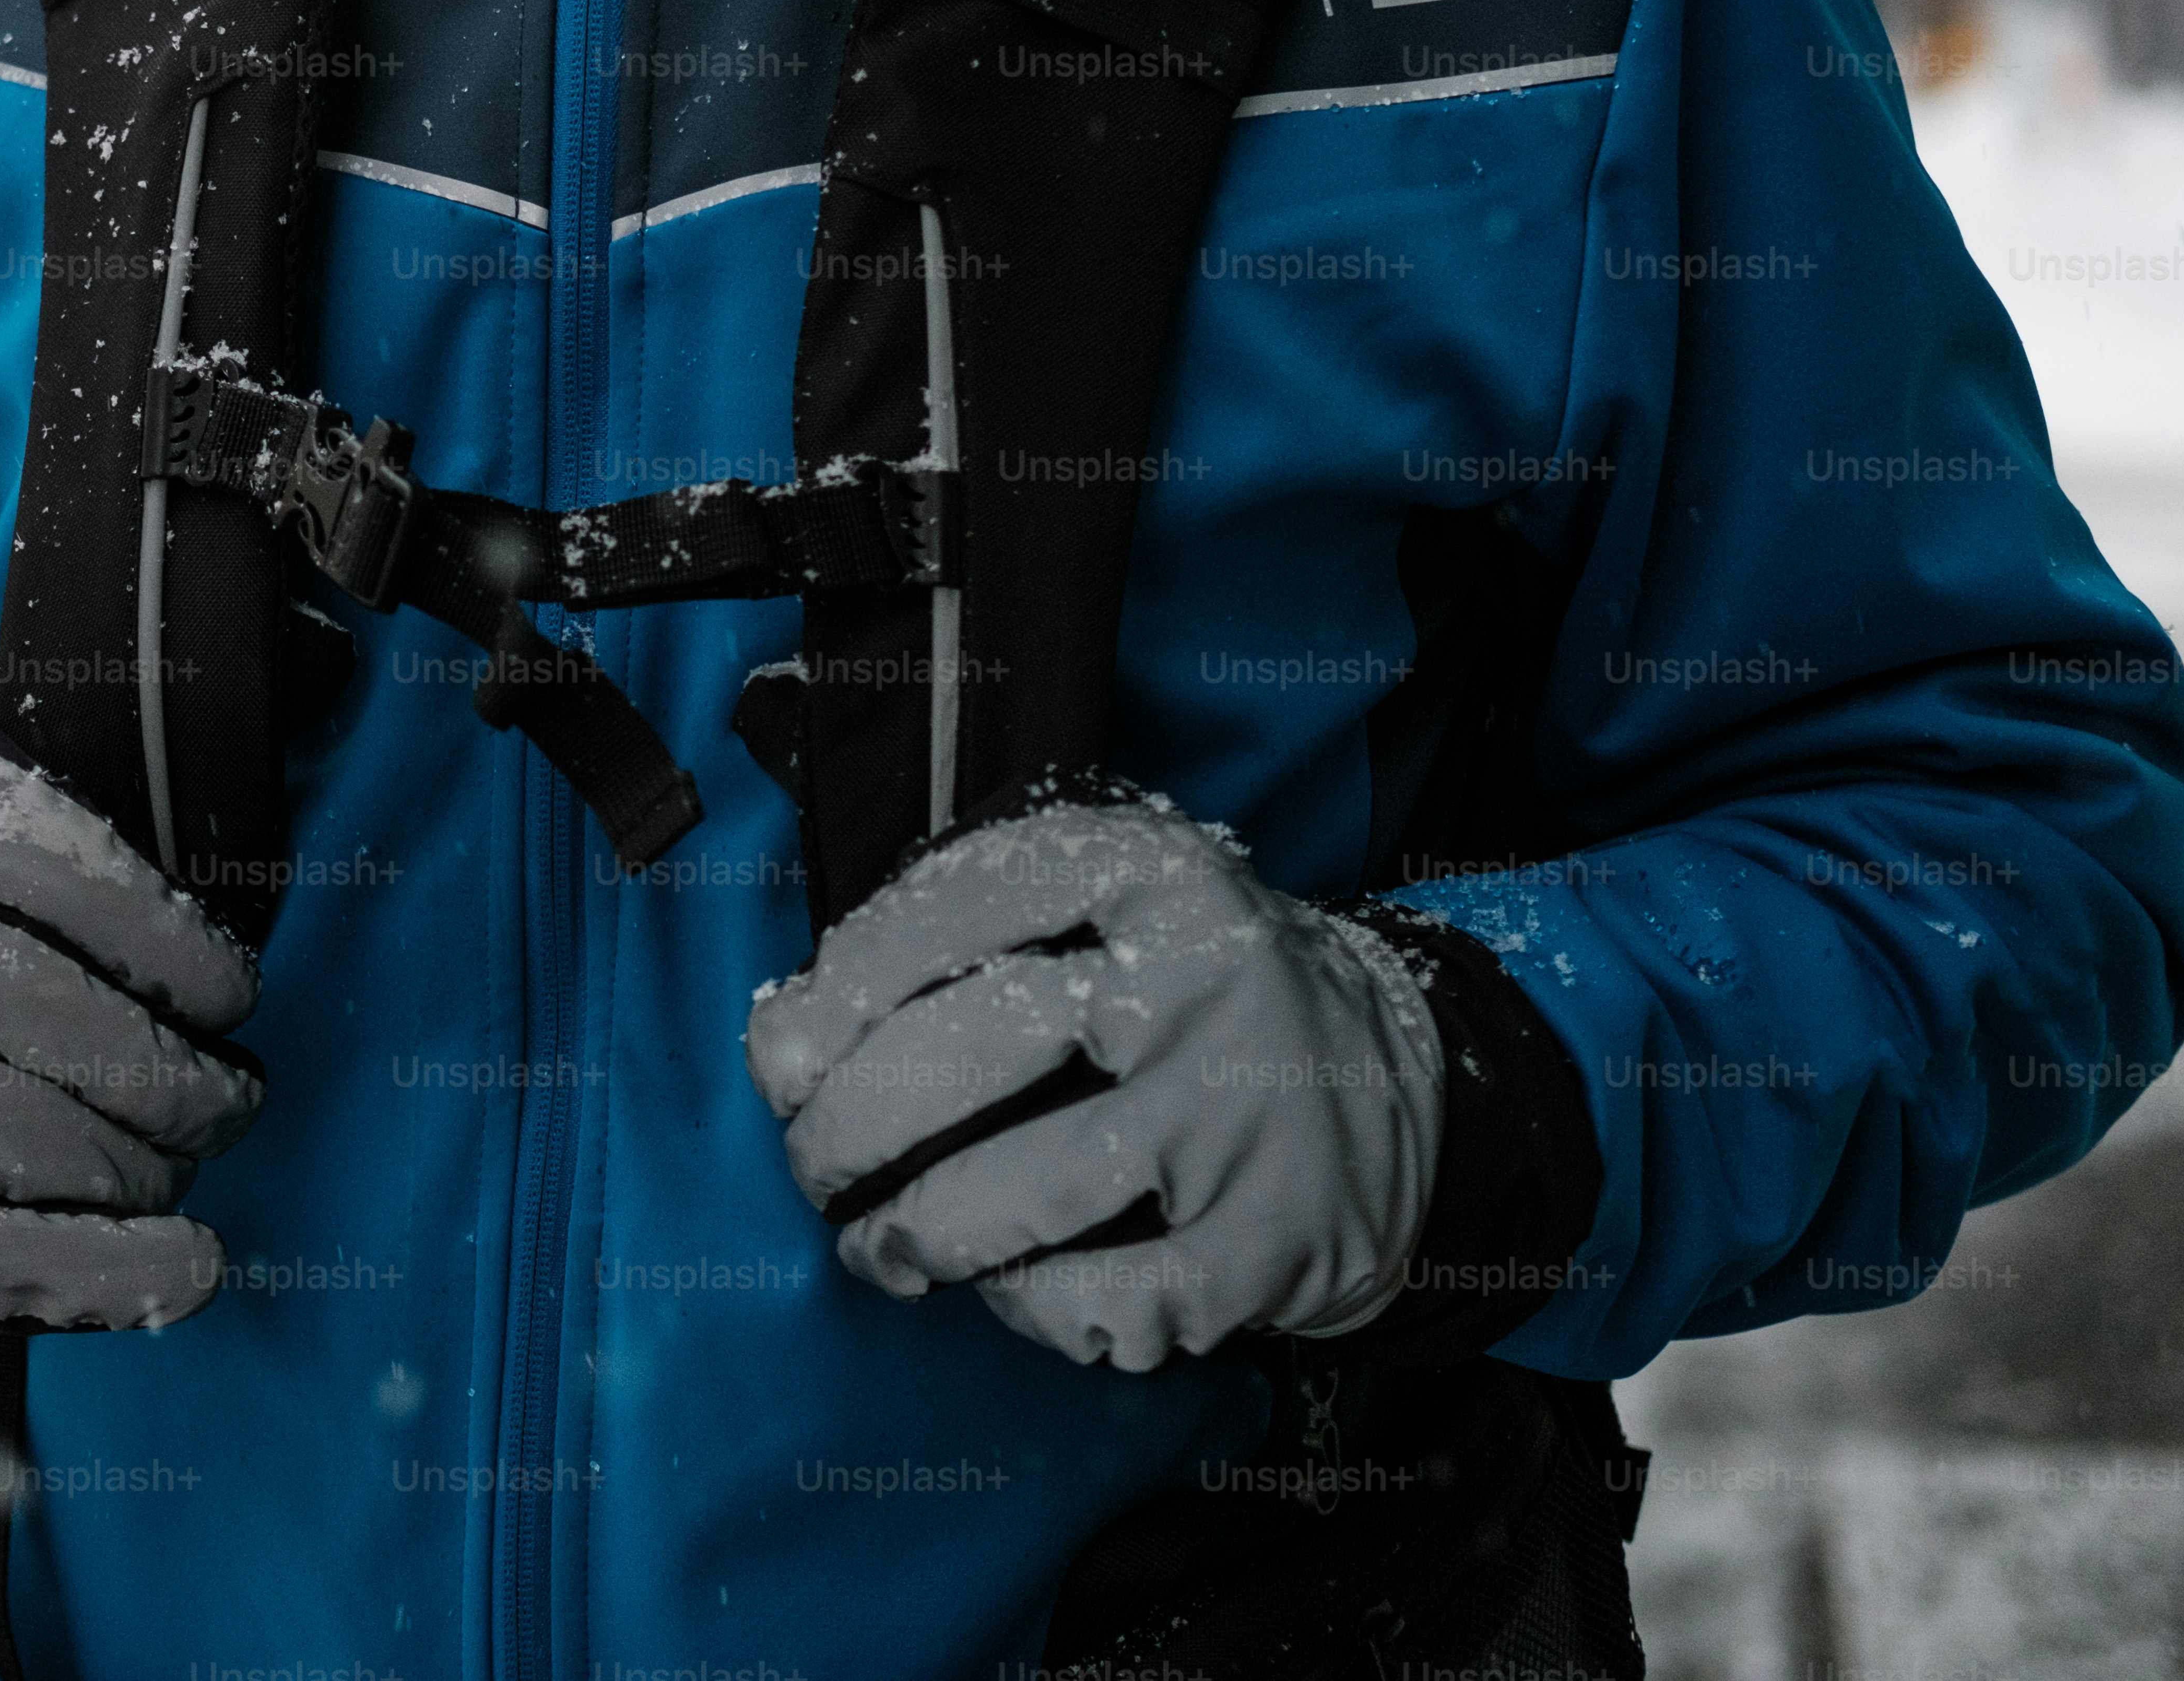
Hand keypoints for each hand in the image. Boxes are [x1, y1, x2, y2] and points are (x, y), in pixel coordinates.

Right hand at [0, 717, 262, 1328]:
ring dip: (135, 1173)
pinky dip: (82, 1275)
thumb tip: (222, 946)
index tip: (234, 996)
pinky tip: (175, 1275)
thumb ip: (64, 847)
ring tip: (183, 1178)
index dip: (167, 939)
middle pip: (36, 1007)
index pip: (47, 859)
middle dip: (170, 1074)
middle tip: (231, 1103)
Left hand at [744, 791, 1441, 1369]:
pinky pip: (1108, 1300)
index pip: (961, 903)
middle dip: (848, 1124)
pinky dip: (1032, 1308)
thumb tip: (788, 1038)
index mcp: (1153, 874)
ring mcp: (1240, 1114)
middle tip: (809, 1161)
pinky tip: (1008, 1290)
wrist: (1402, 1088)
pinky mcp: (1272, 1239)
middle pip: (969, 1048)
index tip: (781, 1051)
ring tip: (876, 1245)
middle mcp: (1203, 980)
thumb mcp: (1114, 911)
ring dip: (916, 1232)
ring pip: (1025, 1189)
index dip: (844, 982)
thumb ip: (972, 935)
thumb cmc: (1192, 999)